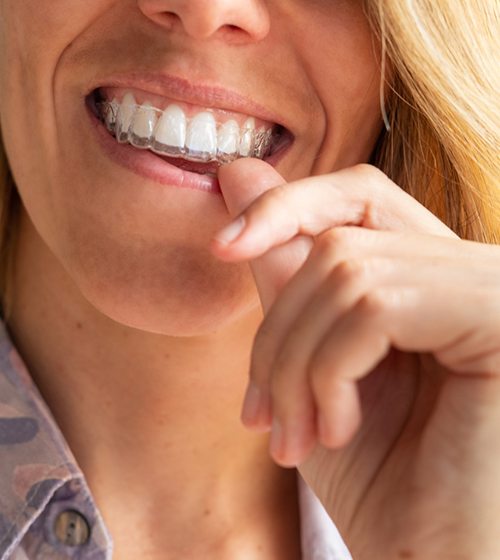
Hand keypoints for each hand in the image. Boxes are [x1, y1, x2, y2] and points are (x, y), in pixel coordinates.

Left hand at [211, 159, 499, 558]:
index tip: (223, 245)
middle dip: (278, 328)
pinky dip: (330, 370)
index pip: (358, 196)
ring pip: (345, 271)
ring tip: (296, 435)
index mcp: (433, 278)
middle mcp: (473, 269)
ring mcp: (489, 288)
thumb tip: (240, 171)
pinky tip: (337, 429)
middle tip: (262, 411)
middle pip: (339, 238)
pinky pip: (372, 302)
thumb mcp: (310, 363)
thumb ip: (282, 268)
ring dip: (296, 363)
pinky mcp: (494, 313)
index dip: (287, 206)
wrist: (432, 559)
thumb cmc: (379, 479)